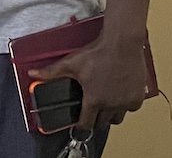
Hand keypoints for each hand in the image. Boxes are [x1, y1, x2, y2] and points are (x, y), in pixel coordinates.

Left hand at [28, 33, 147, 129]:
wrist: (121, 44)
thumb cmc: (97, 53)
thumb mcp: (71, 63)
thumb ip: (51, 72)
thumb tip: (33, 74)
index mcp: (93, 100)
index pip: (86, 124)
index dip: (81, 126)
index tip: (80, 125)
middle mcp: (111, 105)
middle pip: (102, 123)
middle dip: (96, 119)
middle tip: (92, 110)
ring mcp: (125, 102)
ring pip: (118, 118)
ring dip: (111, 114)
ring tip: (106, 103)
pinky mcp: (137, 97)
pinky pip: (132, 109)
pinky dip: (126, 105)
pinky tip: (120, 95)